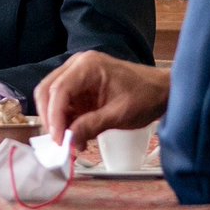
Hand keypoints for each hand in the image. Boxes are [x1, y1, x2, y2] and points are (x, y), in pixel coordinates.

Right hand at [35, 50, 169, 150]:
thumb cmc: (146, 96)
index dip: (54, 116)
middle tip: (60, 143)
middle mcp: (78, 66)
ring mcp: (78, 76)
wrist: (161, 91)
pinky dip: (66, 122)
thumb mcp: (120, 114)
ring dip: (57, 122)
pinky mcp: (80, 89)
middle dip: (50, 118)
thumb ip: (92, 125)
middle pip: (48, 91)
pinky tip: (78, 137)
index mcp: (88, 65)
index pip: (59, 89)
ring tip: (71, 143)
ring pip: (52, 99)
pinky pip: (64, 106)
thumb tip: (69, 140)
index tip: (59, 140)